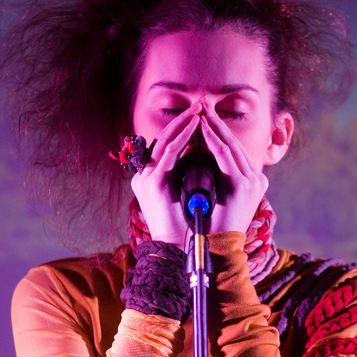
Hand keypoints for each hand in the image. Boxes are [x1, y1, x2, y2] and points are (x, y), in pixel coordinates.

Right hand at [131, 101, 201, 245]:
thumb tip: (212, 160)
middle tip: (202, 105)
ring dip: (184, 123)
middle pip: (164, 139)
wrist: (180, 251)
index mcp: (152, 178)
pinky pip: (169, 154)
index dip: (184, 128)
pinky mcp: (152, 184)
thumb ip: (193, 177)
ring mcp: (146, 179)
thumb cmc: (190, 228)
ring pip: (165, 142)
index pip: (167, 146)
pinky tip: (196, 127)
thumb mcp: (191, 196)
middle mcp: (145, 176)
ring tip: (200, 111)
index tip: (203, 116)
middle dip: (184, 120)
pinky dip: (183, 138)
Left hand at [198, 97, 268, 235]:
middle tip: (202, 104)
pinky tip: (201, 126)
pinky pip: (225, 155)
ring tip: (199, 111)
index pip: (232, 151)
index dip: (217, 131)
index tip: (202, 116)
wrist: (214, 251)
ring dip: (213, 126)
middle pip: (233, 144)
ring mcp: (253, 182)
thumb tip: (196, 160)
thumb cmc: (208, 228)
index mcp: (251, 183)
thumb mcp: (213, 198)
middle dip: (215, 123)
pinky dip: (212, 139)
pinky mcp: (245, 185)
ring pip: (230, 146)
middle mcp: (256, 180)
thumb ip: (213, 179)